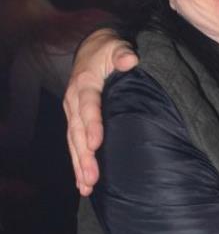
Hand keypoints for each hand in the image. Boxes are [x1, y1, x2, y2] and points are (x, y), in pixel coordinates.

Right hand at [64, 29, 137, 194]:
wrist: (90, 51)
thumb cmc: (107, 51)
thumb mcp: (115, 46)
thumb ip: (122, 53)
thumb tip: (130, 60)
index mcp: (84, 84)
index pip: (88, 106)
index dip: (92, 125)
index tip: (97, 143)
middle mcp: (74, 101)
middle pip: (78, 132)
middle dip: (84, 155)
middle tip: (92, 177)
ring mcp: (73, 114)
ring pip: (74, 143)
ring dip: (79, 165)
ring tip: (87, 186)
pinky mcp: (76, 122)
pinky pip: (74, 145)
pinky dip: (78, 164)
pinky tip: (83, 184)